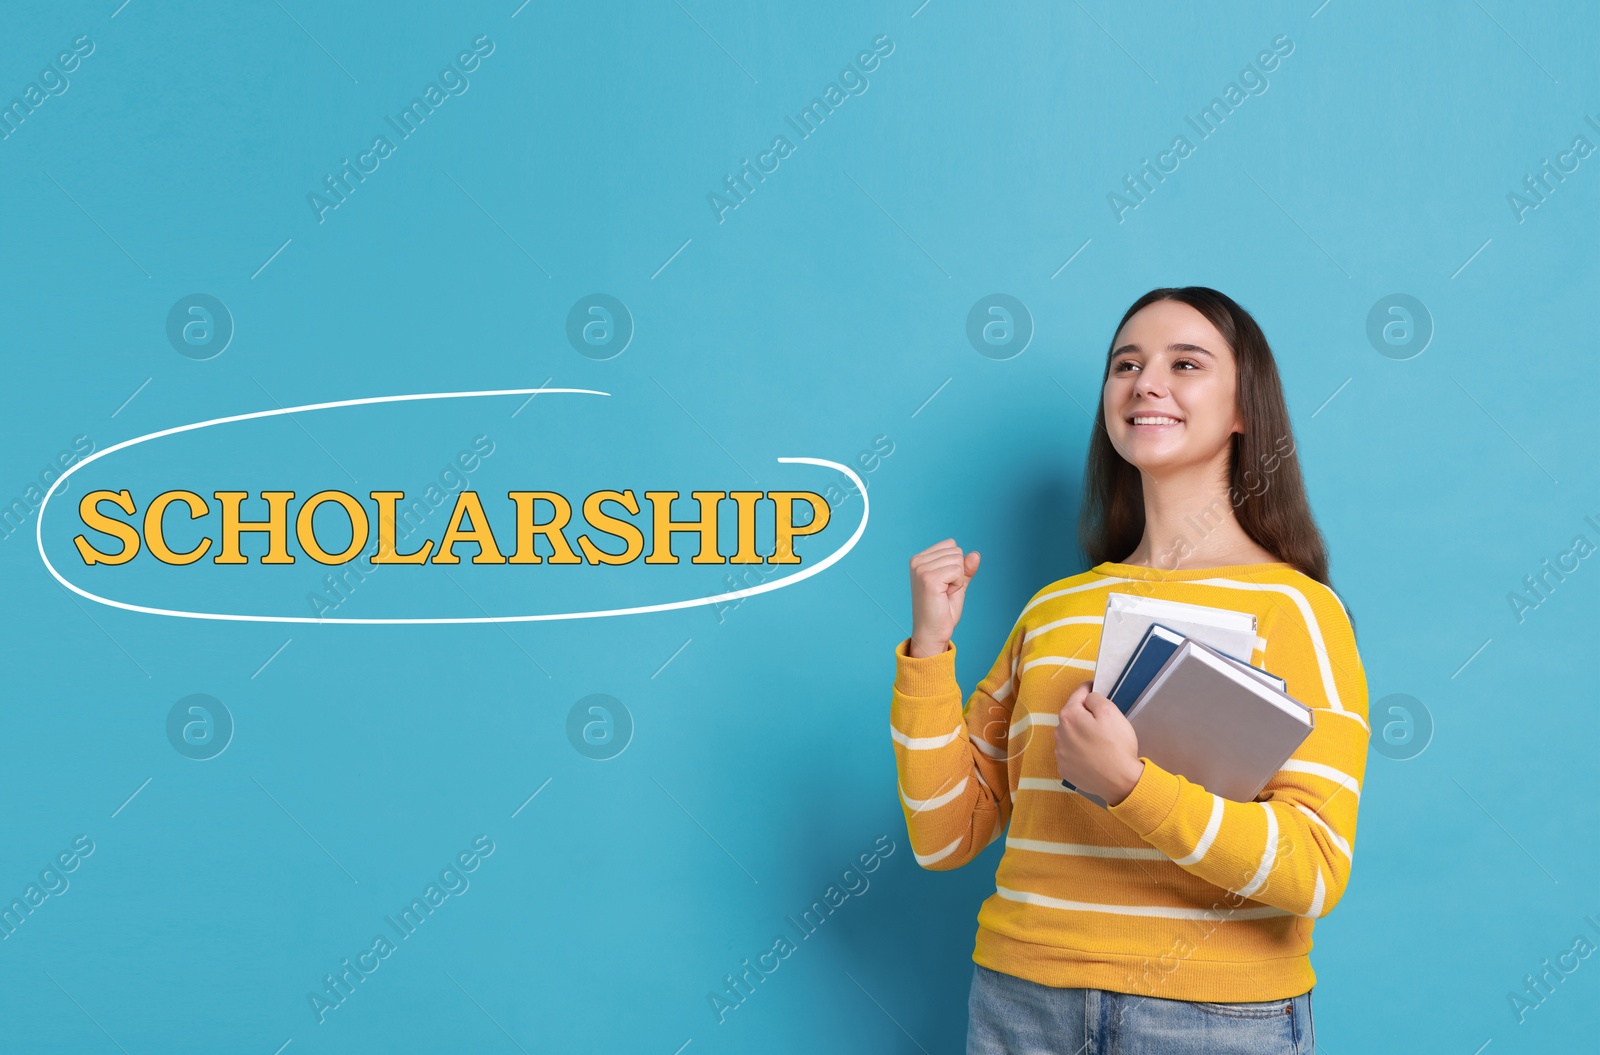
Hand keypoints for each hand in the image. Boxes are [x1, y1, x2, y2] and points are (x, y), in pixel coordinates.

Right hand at [907, 539, 979, 656]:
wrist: (932, 632)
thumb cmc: (942, 610)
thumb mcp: (957, 583)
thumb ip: (965, 568)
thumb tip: (975, 554)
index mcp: (919, 559)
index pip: (951, 544)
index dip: (955, 566)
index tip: (944, 584)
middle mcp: (917, 561)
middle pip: (956, 551)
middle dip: (957, 573)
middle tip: (944, 591)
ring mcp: (921, 569)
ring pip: (958, 560)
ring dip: (957, 580)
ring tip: (944, 594)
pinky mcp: (928, 578)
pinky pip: (958, 570)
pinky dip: (957, 585)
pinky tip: (945, 595)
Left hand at [1055, 683, 1144, 804]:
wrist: (1120, 782)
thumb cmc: (1117, 745)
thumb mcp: (1111, 712)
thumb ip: (1095, 698)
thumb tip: (1087, 698)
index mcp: (1069, 717)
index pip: (1077, 695)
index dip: (1088, 690)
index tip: (1095, 688)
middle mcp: (1059, 734)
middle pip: (1071, 716)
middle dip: (1084, 714)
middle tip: (1102, 721)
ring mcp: (1060, 754)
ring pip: (1069, 736)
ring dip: (1079, 734)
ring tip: (1098, 741)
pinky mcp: (1064, 769)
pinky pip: (1070, 754)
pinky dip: (1079, 752)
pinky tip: (1092, 756)